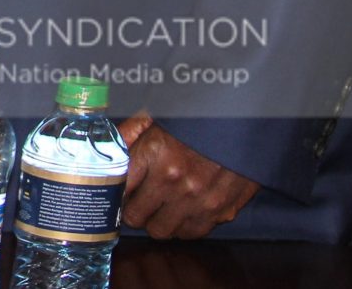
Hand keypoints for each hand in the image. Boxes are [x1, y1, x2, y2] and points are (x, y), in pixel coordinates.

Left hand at [118, 113, 260, 238]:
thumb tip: (108, 148)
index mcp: (155, 153)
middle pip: (136, 216)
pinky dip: (182, 227)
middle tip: (136, 202)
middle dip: (132, 210)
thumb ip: (129, 133)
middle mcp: (175, 180)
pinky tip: (181, 212)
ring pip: (161, 231)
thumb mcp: (156, 117)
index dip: (114, 192)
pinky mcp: (220, 211)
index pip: (119, 189)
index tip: (115, 192)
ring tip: (159, 208)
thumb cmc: (195, 122)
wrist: (243, 126)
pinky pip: (190, 233)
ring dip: (156, 222)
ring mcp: (198, 199)